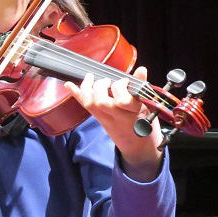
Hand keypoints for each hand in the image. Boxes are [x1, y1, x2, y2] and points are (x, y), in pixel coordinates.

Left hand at [64, 66, 162, 181]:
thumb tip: (141, 69)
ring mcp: (106, 119)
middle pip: (102, 102)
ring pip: (91, 104)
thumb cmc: (145, 122)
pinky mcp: (99, 120)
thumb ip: (142, 87)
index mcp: (133, 112)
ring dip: (87, 88)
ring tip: (92, 78)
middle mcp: (117, 117)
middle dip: (101, 87)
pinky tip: (68, 84)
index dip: (121, 87)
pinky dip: (76, 94)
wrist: (137, 147)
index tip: (125, 80)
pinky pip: (86, 107)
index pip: (123, 101)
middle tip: (107, 80)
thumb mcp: (148, 106)